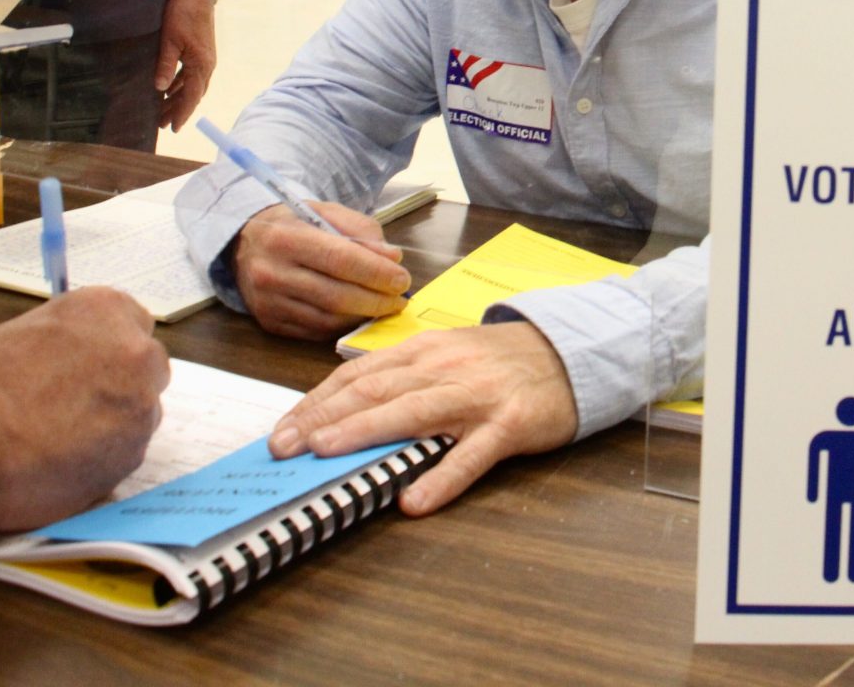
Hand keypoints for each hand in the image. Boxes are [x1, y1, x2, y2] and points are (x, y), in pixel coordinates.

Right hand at [0, 287, 169, 532]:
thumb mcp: (18, 334)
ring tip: (59, 440)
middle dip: (120, 384)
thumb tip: (61, 359)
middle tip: (78, 405)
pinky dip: (102, 460)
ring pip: (139, 414)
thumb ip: (60, 343)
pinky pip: (126, 454)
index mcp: (106, 309)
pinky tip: (60, 464)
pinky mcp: (133, 454)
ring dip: (113, 424)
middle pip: (145, 367)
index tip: (90, 366)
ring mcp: (141, 404)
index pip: (132, 324)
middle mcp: (135, 351)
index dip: (108, 349)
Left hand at [156, 0, 215, 133]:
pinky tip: (170, 89)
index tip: (173, 128)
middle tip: (162, 124)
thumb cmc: (182, 15)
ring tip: (163, 110)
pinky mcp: (202, 53)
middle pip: (193, 94)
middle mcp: (207, 65)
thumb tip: (160, 88)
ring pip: (192, 86)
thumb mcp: (170, 40)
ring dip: (179, 99)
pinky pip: (191, 76)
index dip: (182, 113)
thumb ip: (166, 65)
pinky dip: (181, 85)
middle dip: (179, 110)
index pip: (191, 96)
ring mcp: (206, 59)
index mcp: (201, 65)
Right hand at [232, 201, 409, 339]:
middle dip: (376, 300)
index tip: (402, 280)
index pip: (341, 260)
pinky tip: (358, 315)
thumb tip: (393, 259)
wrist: (245, 242)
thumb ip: (362, 231)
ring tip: (384, 307)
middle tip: (399, 299)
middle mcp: (271, 272)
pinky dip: (343, 326)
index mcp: (286, 237)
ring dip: (363, 316)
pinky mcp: (269, 322)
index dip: (377, 273)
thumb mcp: (326, 212)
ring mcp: (268, 302)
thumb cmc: (294, 224)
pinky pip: (315, 332)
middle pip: (336, 295)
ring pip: (328, 319)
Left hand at [270, 320, 578, 516]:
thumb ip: (404, 379)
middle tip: (283, 447)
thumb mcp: (448, 357)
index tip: (281, 430)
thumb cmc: (501, 362)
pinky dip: (441, 479)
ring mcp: (477, 396)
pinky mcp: (510, 425)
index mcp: (424, 352)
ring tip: (325, 454)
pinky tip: (414, 501)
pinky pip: (471, 456)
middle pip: (374, 391)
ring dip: (364, 432)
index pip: (358, 376)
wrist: (572, 352)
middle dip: (323, 418)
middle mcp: (444, 368)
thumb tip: (344, 410)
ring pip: (413, 413)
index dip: (315, 403)